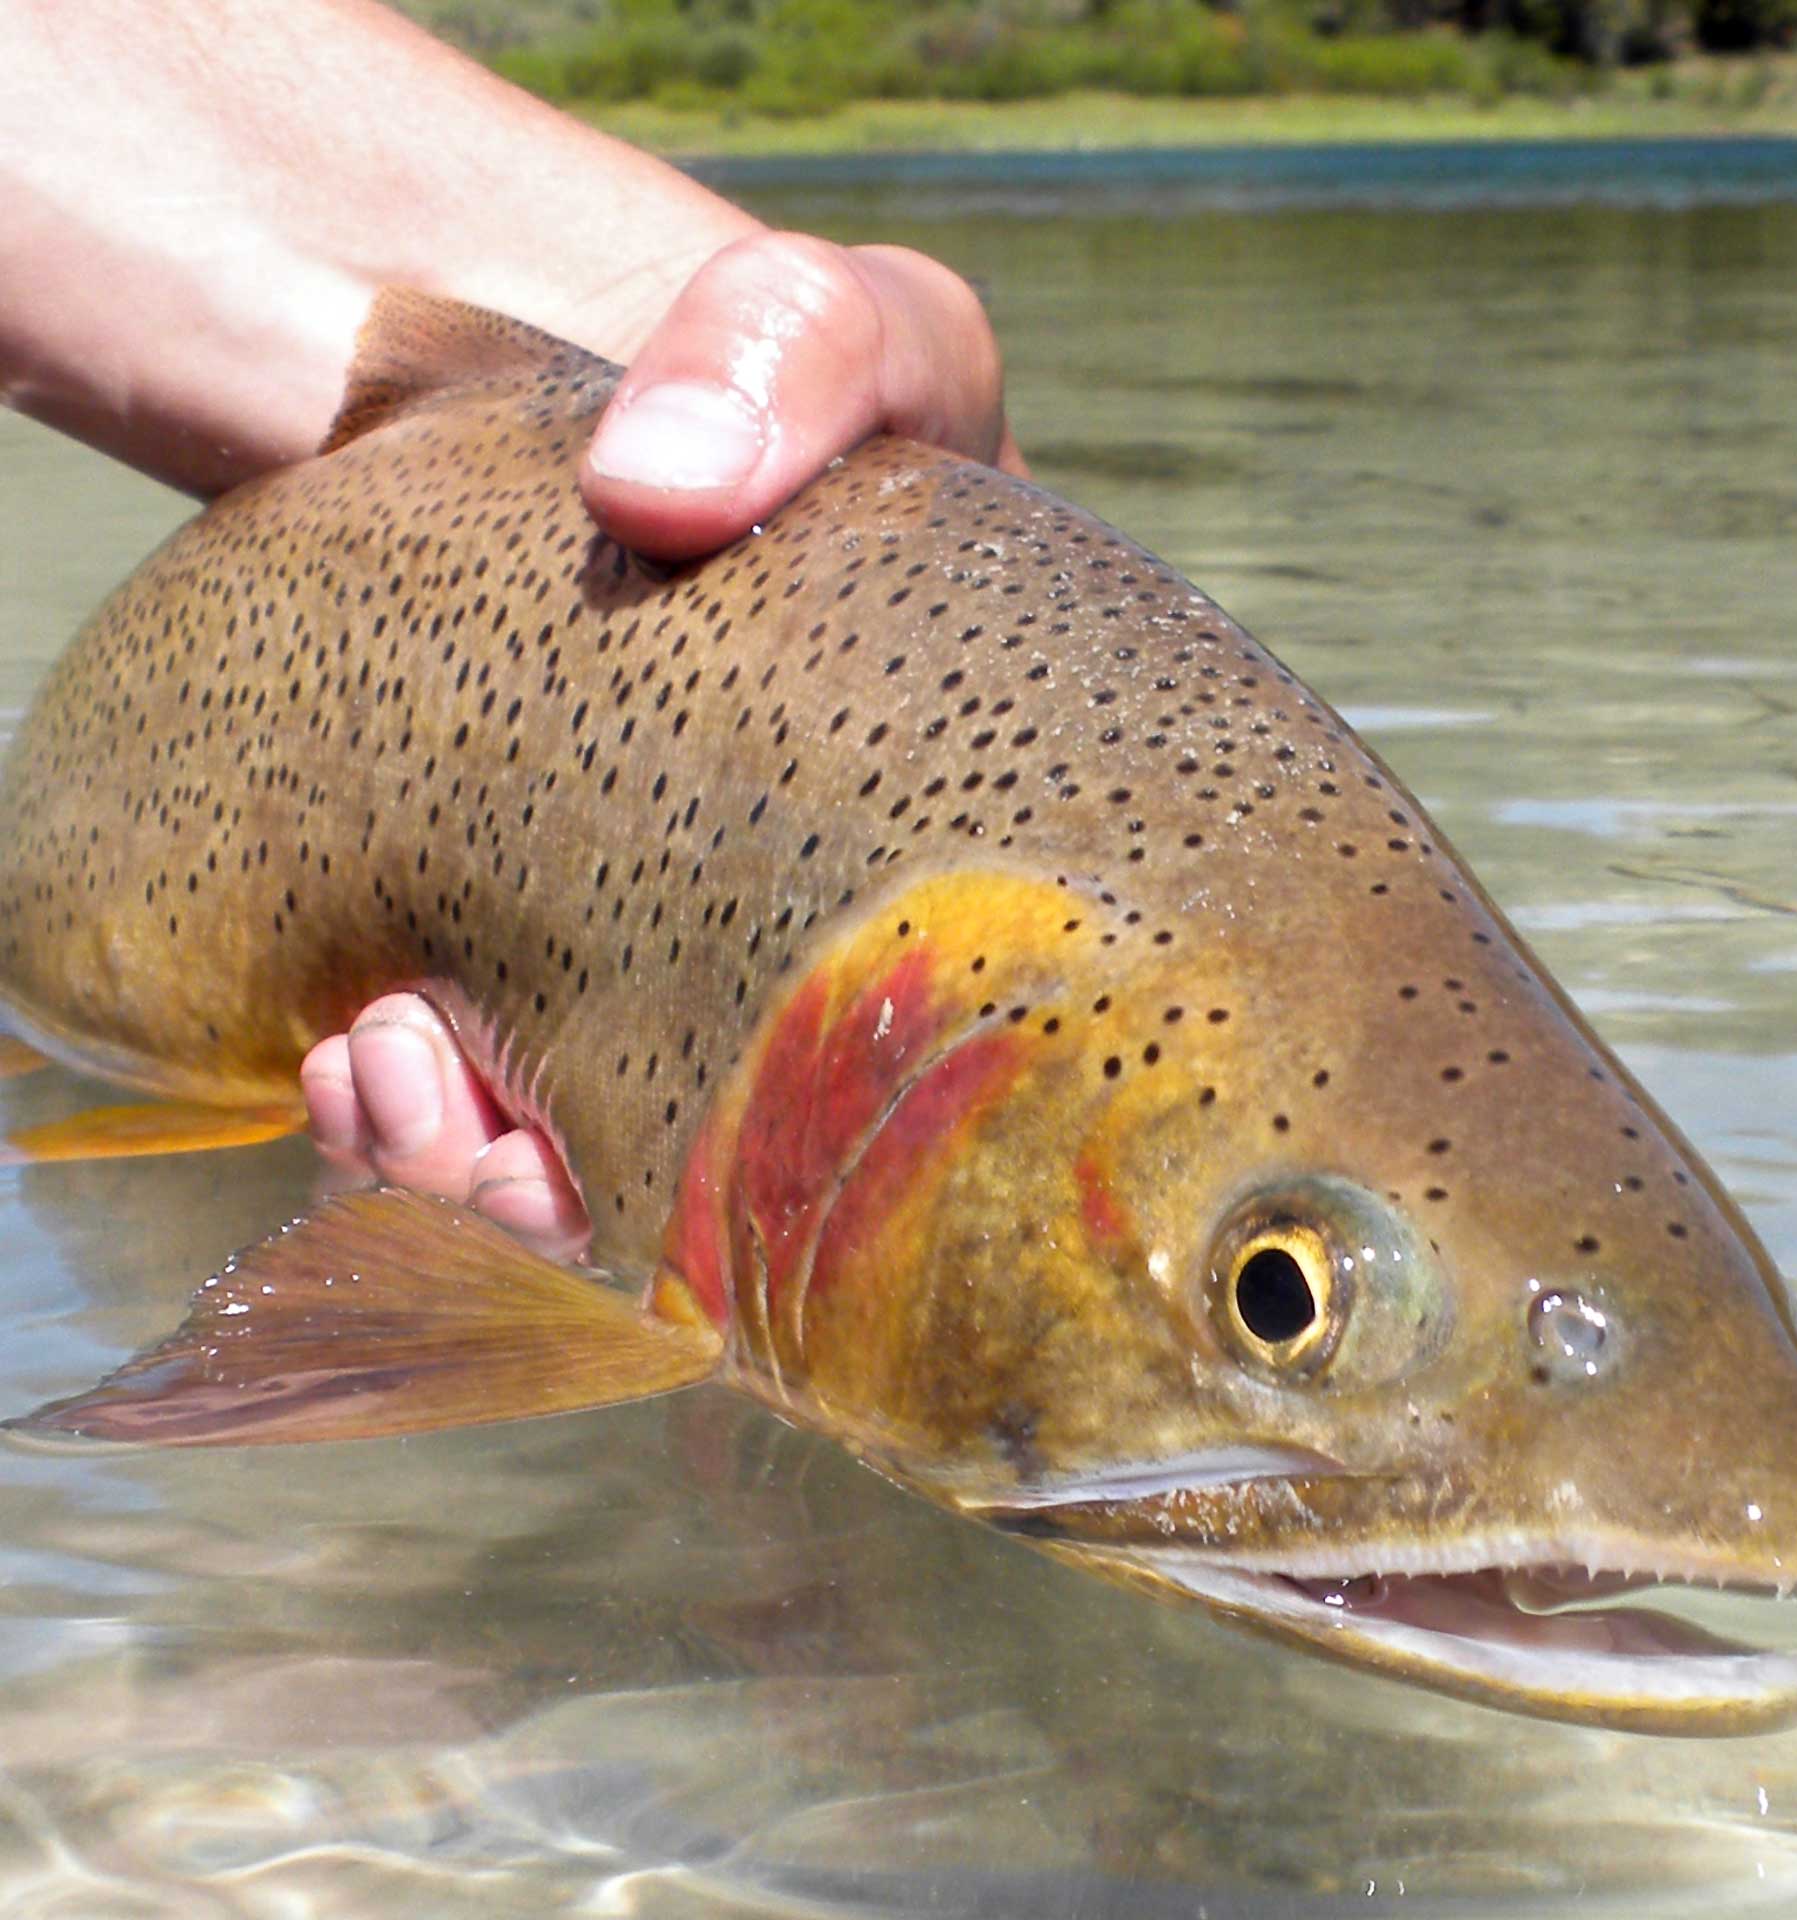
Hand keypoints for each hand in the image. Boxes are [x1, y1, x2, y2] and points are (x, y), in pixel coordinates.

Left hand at [304, 231, 1022, 1250]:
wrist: (623, 391)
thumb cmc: (788, 388)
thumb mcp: (851, 330)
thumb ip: (798, 354)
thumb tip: (659, 490)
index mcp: (931, 862)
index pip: (931, 1070)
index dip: (826, 1167)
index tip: (700, 1148)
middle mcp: (803, 944)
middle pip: (724, 1171)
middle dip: (580, 1203)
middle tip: (483, 1141)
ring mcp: (657, 955)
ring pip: (583, 1163)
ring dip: (463, 1171)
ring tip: (383, 1073)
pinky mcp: (520, 941)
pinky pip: (479, 1092)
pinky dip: (403, 1113)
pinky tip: (354, 1047)